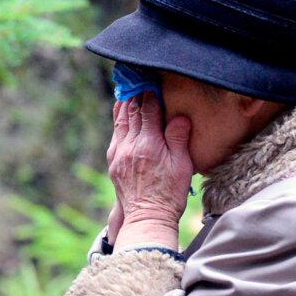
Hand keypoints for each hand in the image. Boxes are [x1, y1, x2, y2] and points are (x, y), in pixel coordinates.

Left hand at [107, 93, 191, 248]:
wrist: (147, 218)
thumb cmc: (169, 193)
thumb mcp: (182, 165)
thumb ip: (178, 138)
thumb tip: (179, 116)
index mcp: (149, 144)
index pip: (149, 110)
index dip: (151, 93)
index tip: (153, 80)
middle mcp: (130, 145)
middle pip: (132, 112)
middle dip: (136, 94)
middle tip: (138, 77)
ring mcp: (119, 153)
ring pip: (120, 121)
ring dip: (125, 104)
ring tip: (128, 89)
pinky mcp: (113, 162)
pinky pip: (115, 133)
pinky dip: (119, 120)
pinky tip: (121, 113)